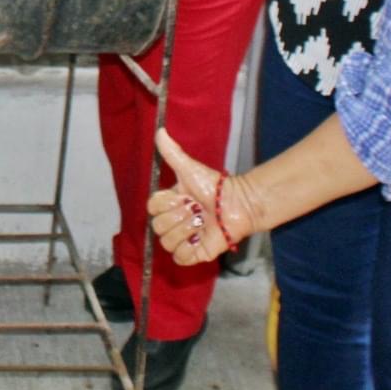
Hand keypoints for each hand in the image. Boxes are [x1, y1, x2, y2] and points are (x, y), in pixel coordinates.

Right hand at [146, 129, 258, 267]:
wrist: (238, 203)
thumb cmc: (214, 185)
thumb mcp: (190, 168)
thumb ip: (172, 152)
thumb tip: (159, 131)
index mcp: (169, 205)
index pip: (151, 208)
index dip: (166, 203)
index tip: (184, 196)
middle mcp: (173, 223)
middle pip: (157, 227)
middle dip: (178, 217)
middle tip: (196, 209)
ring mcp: (183, 239)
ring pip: (167, 243)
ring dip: (185, 231)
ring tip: (202, 222)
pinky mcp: (196, 254)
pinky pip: (180, 258)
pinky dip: (189, 249)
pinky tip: (200, 238)